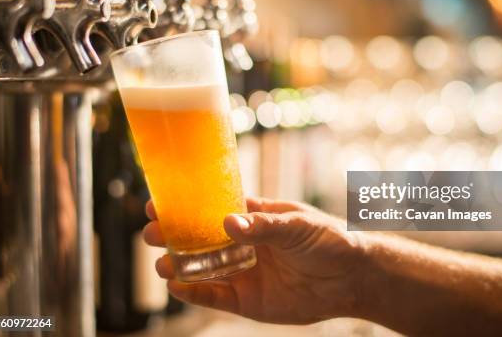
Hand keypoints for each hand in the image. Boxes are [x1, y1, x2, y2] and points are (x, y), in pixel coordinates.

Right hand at [143, 197, 365, 323]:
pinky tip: (177, 285)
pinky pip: (215, 295)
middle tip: (150, 232)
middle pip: (199, 238)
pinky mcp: (247, 299)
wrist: (351, 277)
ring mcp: (243, 271)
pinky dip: (195, 291)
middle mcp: (243, 243)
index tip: (159, 201)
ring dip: (178, 264)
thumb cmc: (328, 239)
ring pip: (201, 267)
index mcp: (254, 217)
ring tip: (162, 262)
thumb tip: (228, 223)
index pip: (212, 208)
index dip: (186, 205)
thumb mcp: (297, 225)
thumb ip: (264, 226)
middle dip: (173, 235)